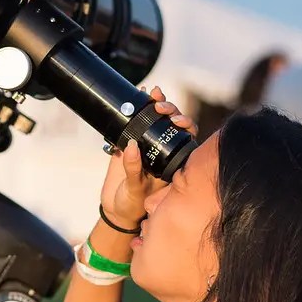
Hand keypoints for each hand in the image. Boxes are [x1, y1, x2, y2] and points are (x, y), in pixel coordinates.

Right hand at [99, 86, 197, 226]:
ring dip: (153, 104)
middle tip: (159, 106)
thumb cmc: (132, 203)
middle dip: (169, 109)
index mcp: (172, 161)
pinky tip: (137, 95)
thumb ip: (133, 169)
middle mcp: (161, 150)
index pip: (185, 136)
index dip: (185, 124)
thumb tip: (131, 146)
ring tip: (149, 92)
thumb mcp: (135, 188)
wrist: (116, 209)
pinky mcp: (127, 144)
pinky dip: (134, 110)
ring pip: (154, 120)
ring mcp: (144, 145)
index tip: (176, 121)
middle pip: (171, 123)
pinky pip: (132, 124)